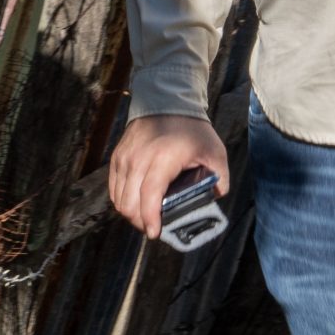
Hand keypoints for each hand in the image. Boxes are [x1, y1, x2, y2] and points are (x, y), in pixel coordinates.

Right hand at [109, 114, 228, 239]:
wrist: (167, 101)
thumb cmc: (193, 130)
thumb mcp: (214, 151)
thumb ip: (220, 178)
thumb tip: (216, 199)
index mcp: (164, 158)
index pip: (150, 195)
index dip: (150, 218)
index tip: (154, 233)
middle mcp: (139, 158)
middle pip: (130, 202)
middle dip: (140, 222)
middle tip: (154, 227)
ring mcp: (125, 158)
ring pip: (119, 199)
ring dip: (131, 214)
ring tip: (145, 218)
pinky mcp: (117, 157)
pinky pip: (114, 189)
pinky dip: (122, 201)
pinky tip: (135, 204)